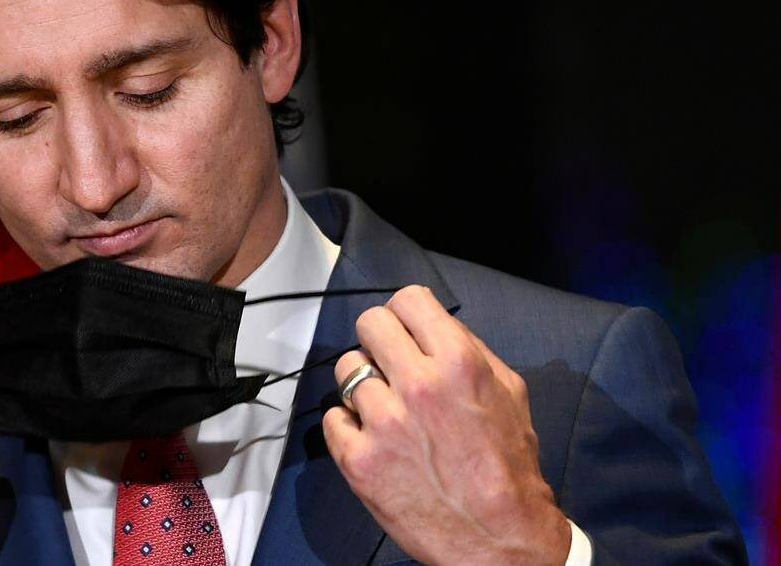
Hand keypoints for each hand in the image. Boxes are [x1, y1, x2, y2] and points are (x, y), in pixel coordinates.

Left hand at [321, 285, 569, 565]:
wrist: (500, 540)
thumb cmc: (508, 466)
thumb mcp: (508, 392)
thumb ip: (470, 349)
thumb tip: (432, 324)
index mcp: (458, 363)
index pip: (407, 300)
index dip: (406, 315)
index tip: (407, 331)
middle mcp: (417, 385)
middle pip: (369, 324)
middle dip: (380, 341)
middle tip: (391, 365)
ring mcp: (383, 422)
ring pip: (346, 368)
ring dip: (364, 385)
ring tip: (386, 409)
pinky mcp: (357, 459)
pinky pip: (332, 417)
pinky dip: (349, 427)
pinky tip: (375, 440)